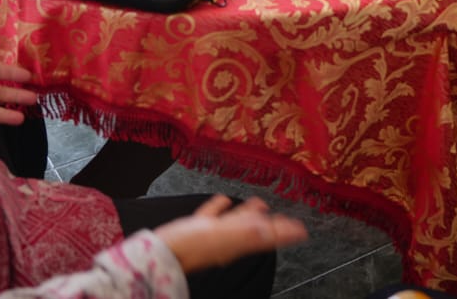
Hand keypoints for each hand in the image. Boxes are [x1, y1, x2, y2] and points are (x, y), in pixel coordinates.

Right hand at [153, 195, 307, 273]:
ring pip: (235, 224)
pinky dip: (220, 209)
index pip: (266, 237)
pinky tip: (222, 201)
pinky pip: (212, 218)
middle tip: (289, 220)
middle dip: (273, 226)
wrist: (154, 255)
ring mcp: (210, 236)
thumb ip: (242, 233)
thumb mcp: (216, 237)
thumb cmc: (183, 246)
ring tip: (261, 205)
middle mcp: (226, 241)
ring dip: (250, 215)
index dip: (285, 233)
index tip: (302, 230)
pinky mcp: (193, 231)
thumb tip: (269, 232)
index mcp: (234, 243)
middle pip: (256, 232)